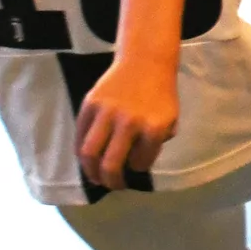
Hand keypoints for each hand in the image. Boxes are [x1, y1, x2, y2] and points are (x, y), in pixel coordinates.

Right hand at [75, 56, 180, 186]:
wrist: (145, 63)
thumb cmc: (160, 96)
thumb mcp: (170, 121)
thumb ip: (156, 143)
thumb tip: (134, 165)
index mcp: (153, 128)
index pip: (141, 163)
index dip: (138, 168)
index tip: (136, 166)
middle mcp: (129, 122)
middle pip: (110, 164)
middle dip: (111, 181)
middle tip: (113, 186)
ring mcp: (107, 112)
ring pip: (89, 152)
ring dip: (90, 171)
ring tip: (95, 178)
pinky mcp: (90, 103)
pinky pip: (80, 134)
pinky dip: (81, 151)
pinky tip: (87, 158)